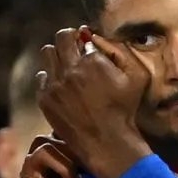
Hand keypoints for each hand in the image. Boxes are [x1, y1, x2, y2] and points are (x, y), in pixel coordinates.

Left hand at [37, 27, 152, 177]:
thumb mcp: (136, 76)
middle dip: (69, 38)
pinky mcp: (45, 99)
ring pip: (47, 53)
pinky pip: (41, 77)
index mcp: (92, 60)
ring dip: (57, 54)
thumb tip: (96, 38)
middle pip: (61, 38)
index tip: (88, 44)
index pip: (82, 35)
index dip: (86, 38)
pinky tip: (61, 85)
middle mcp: (70, 69)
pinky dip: (50, 77)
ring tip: (66, 65)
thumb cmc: (124, 109)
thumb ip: (120, 51)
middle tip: (74, 46)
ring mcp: (55, 84)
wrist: (106, 141)